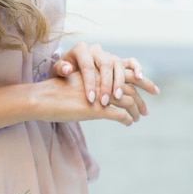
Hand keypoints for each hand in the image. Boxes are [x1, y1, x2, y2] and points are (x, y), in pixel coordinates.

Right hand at [32, 71, 149, 126]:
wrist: (43, 98)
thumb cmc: (57, 92)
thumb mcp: (78, 83)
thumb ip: (93, 83)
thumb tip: (105, 91)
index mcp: (97, 70)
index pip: (124, 71)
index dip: (139, 80)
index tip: (150, 89)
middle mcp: (101, 78)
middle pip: (130, 85)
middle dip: (142, 97)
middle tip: (147, 111)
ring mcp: (100, 93)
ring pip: (128, 100)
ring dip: (136, 111)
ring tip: (137, 118)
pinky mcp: (96, 109)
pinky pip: (120, 114)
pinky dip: (127, 119)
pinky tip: (128, 123)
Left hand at [52, 42, 159, 105]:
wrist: (72, 67)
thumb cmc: (64, 72)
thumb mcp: (57, 70)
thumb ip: (60, 69)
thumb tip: (67, 69)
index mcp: (81, 49)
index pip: (87, 66)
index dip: (89, 82)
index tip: (90, 99)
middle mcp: (97, 50)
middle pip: (105, 65)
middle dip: (106, 84)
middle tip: (105, 101)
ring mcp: (109, 55)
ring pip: (119, 64)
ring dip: (122, 82)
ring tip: (123, 98)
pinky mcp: (118, 61)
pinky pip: (131, 62)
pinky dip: (137, 68)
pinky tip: (140, 79)